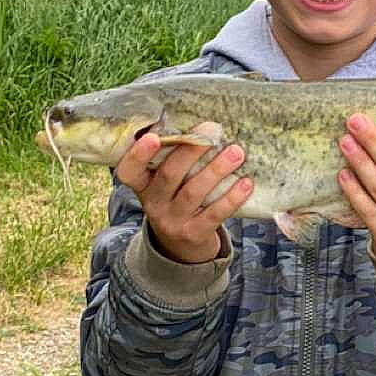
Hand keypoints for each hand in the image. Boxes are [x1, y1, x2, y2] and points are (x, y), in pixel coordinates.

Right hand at [115, 125, 253, 262]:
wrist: (182, 247)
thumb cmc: (178, 201)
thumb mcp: (166, 185)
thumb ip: (175, 161)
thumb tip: (204, 127)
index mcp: (143, 186)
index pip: (129, 171)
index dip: (138, 154)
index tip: (151, 136)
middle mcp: (154, 204)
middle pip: (169, 174)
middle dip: (190, 151)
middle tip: (212, 131)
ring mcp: (173, 221)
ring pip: (193, 192)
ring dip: (216, 170)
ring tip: (236, 153)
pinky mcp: (194, 234)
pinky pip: (214, 213)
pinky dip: (231, 197)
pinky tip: (246, 183)